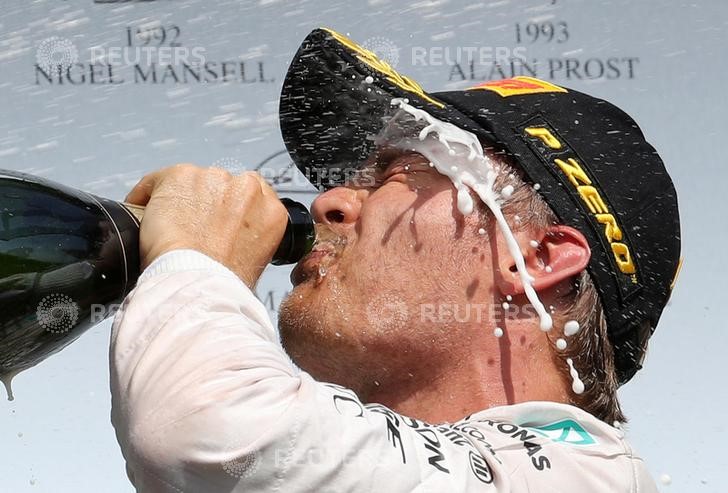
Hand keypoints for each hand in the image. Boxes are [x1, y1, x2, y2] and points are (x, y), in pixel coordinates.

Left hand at [125, 164, 287, 287]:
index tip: (219, 220)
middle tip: (193, 227)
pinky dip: (147, 196)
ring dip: (182, 199)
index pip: (253, 195)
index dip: (232, 208)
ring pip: (192, 182)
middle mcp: (247, 188)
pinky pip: (156, 182)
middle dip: (208, 202)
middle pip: (223, 186)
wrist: (196, 284)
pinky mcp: (181, 176)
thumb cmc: (222, 284)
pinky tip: (145, 216)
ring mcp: (214, 179)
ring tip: (169, 226)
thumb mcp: (255, 264)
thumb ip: (249, 239)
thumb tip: (230, 240)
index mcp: (271, 211)